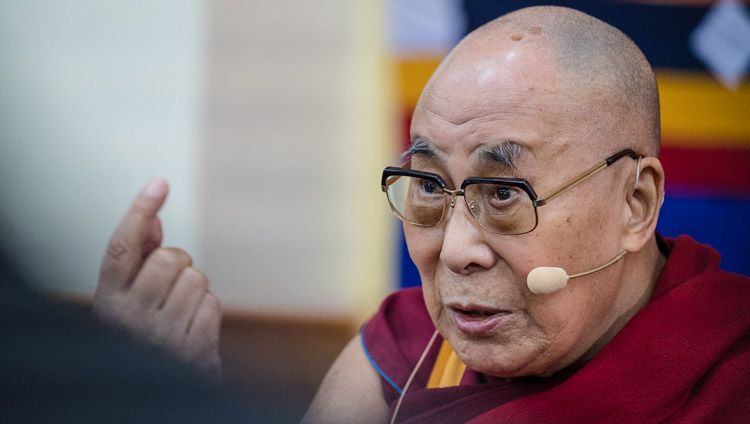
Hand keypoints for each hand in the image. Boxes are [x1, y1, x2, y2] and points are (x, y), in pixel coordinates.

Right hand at [92, 178, 221, 381]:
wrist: (155, 392)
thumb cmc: (142, 334)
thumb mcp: (128, 299)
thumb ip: (140, 259)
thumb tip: (155, 219)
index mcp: (108, 301)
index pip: (122, 249)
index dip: (139, 212)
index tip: (159, 182)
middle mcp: (129, 320)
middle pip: (172, 258)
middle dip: (179, 264)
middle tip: (169, 288)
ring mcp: (161, 338)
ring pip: (197, 278)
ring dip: (195, 289)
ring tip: (179, 311)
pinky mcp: (192, 352)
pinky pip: (213, 304)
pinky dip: (207, 311)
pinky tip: (192, 328)